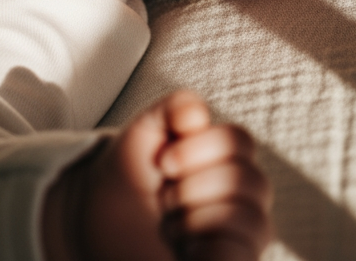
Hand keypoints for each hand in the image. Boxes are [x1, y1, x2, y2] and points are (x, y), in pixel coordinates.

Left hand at [43, 91, 272, 260]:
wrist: (101, 226)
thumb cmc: (130, 177)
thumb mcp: (143, 133)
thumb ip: (171, 109)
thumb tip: (197, 117)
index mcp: (230, 160)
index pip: (240, 142)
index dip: (199, 147)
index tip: (163, 163)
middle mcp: (246, 199)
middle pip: (252, 181)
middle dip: (194, 187)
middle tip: (164, 199)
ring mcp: (242, 240)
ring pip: (255, 224)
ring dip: (199, 221)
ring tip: (171, 228)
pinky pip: (240, 260)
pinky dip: (215, 252)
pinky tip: (186, 248)